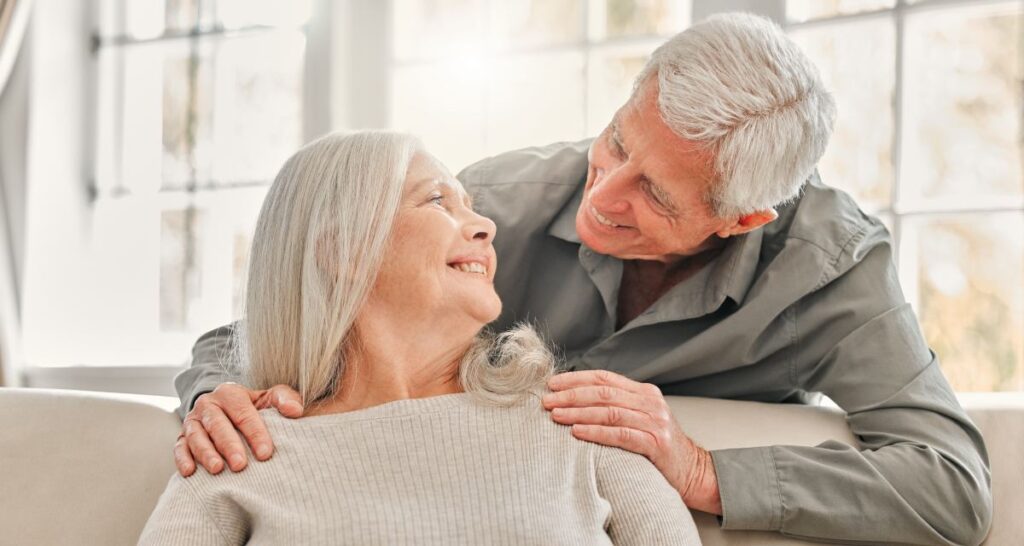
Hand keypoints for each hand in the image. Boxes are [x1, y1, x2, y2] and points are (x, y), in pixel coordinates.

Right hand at [175, 383, 302, 476]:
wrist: (226, 410)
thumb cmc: (254, 408)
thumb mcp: (269, 398)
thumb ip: (284, 400)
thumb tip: (295, 411)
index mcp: (230, 393)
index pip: (244, 413)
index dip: (255, 433)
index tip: (265, 453)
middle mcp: (208, 404)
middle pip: (217, 424)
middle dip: (229, 445)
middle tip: (240, 465)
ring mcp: (193, 421)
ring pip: (196, 436)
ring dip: (205, 453)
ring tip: (217, 469)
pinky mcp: (181, 437)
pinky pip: (179, 447)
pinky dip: (183, 459)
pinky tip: (190, 472)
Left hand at [543, 370, 721, 514]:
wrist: (693, 472)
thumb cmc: (659, 448)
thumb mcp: (642, 418)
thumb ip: (618, 406)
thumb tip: (577, 399)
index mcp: (644, 392)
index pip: (604, 377)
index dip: (576, 379)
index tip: (553, 383)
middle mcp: (650, 402)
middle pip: (603, 392)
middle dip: (571, 395)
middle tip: (547, 400)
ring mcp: (654, 422)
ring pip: (608, 411)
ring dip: (578, 412)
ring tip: (556, 415)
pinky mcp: (656, 444)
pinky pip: (620, 435)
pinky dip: (596, 432)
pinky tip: (577, 432)